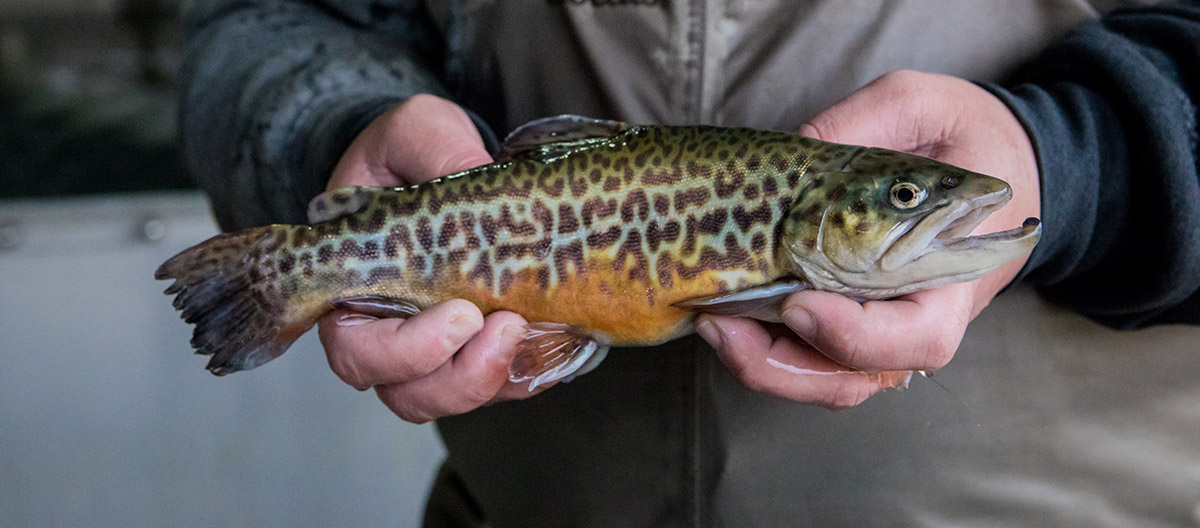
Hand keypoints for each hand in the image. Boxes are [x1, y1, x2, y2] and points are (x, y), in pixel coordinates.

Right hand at [319, 94, 541, 422]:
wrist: (441, 166)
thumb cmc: (411, 154)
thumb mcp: (417, 132)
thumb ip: (435, 148)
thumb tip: (481, 176)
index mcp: (351, 289)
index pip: (359, 350)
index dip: (407, 351)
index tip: (461, 315)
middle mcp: (386, 332)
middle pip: (406, 392)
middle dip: (459, 375)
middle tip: (505, 325)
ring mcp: (435, 349)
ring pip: (453, 398)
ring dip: (494, 379)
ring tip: (531, 329)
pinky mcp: (483, 348)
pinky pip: (504, 384)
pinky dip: (531, 371)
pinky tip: (559, 336)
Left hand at [696, 70, 1040, 409]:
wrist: (998, 162)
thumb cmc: (964, 135)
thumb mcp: (917, 104)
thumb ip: (858, 123)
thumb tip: (788, 150)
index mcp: (956, 271)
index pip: (919, 336)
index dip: (856, 337)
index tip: (799, 304)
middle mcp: (921, 314)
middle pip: (860, 376)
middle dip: (783, 366)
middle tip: (722, 327)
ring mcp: (885, 327)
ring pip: (827, 380)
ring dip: (762, 366)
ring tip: (711, 325)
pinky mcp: (850, 323)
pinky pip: (809, 360)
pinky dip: (763, 352)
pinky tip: (722, 318)